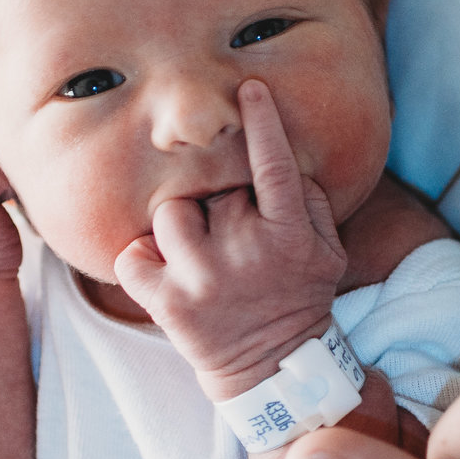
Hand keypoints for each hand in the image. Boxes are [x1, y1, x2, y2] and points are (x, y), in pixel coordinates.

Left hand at [114, 80, 347, 399]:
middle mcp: (246, 253)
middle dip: (219, 203)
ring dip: (179, 226)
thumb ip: (308, 199)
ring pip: (170, 213)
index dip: (263, 122)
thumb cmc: (297, 295)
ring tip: (198, 252)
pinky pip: (132, 255)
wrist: (273, 370)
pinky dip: (140, 259)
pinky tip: (164, 271)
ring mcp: (204, 279)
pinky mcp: (168, 304)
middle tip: (232, 236)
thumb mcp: (326, 250)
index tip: (250, 89)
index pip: (275, 166)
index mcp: (288, 235)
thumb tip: (280, 152)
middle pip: (215, 187)